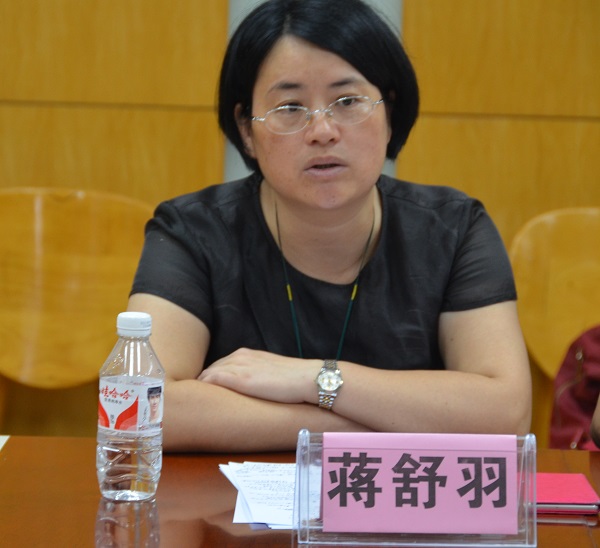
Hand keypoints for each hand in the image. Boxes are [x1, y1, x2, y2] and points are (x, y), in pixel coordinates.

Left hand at [198, 348, 320, 403]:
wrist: (307, 379)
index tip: (204, 389)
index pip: (220, 364)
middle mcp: (240, 357)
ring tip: (190, 400)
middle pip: (211, 368)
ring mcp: (239, 367)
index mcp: (247, 354)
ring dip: (199, 385)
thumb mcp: (270, 372)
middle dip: (202, 381)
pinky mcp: (241, 379)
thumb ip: (256, 375)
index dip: (211, 376)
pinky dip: (203, 387)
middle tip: (192, 397)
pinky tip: (197, 397)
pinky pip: (213, 380)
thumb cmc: (294, 380)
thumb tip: (252, 388)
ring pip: (208, 373)